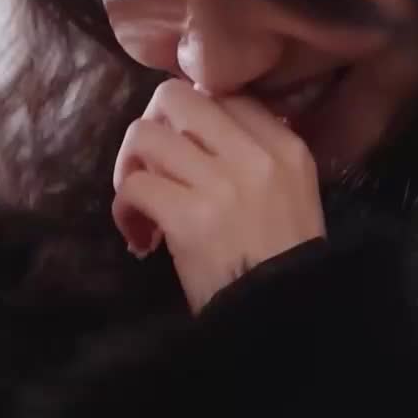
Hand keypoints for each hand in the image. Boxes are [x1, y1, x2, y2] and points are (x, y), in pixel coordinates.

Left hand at [112, 80, 325, 311]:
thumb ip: (255, 156)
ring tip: (142, 202)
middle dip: (153, 126)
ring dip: (130, 167)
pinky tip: (139, 234)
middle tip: (152, 164)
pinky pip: (134, 186)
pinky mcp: (188, 217)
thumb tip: (199, 131)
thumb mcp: (292, 194)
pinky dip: (124, 209)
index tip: (185, 150)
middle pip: (177, 98)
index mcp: (286, 146)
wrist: (283, 322)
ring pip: (145, 135)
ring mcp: (221, 183)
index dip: (192, 117)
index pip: (224, 95)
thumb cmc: (285, 264)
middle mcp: (255, 155)